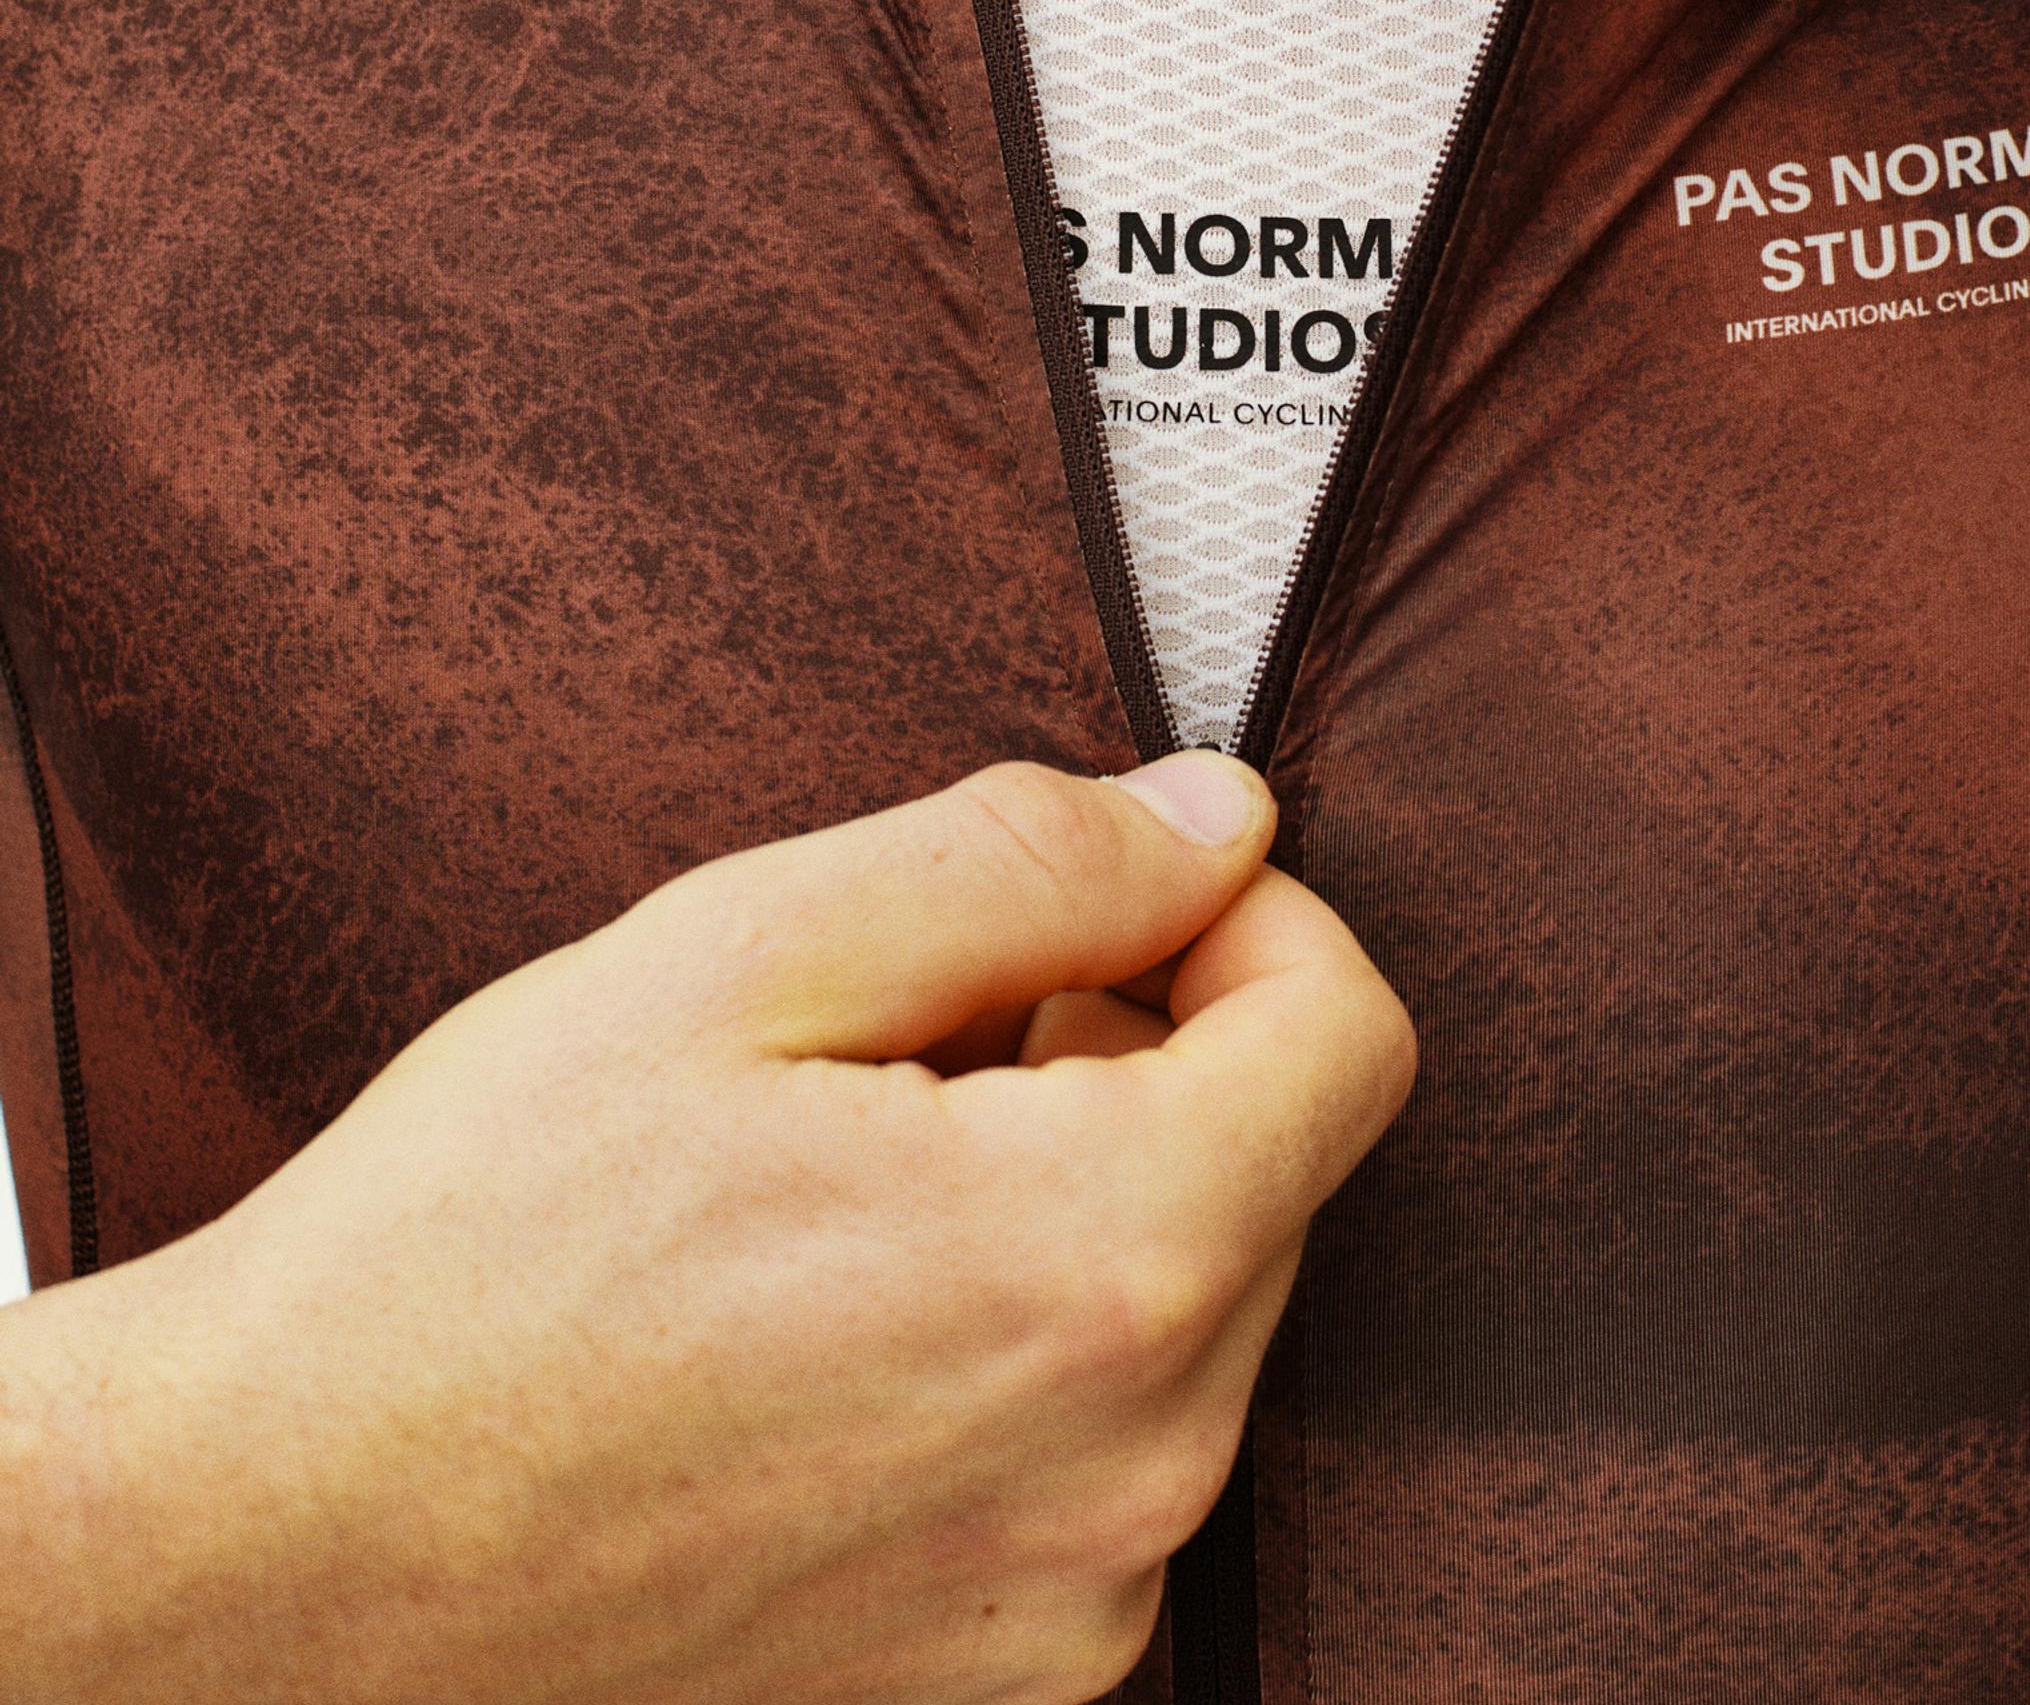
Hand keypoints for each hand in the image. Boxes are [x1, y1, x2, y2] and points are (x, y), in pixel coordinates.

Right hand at [0, 753, 1413, 1704]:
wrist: (268, 1564)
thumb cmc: (470, 1253)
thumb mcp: (740, 957)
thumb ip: (1027, 864)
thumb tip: (1216, 821)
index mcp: (1102, 1264)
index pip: (1351, 1036)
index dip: (1248, 917)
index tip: (1116, 900)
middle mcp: (1137, 1469)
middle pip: (1276, 1170)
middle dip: (1145, 1051)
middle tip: (927, 1030)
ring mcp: (1072, 1606)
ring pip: (1195, 1308)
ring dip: (1083, 1196)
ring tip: (857, 1174)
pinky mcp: (999, 1684)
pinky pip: (1106, 1451)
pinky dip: (1029, 1346)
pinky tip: (843, 1317)